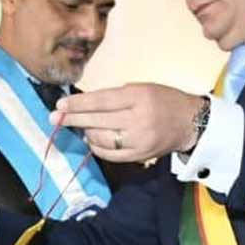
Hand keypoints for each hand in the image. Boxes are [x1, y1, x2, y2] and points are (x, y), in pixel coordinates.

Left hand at [49, 84, 204, 162]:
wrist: (190, 122)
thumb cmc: (163, 100)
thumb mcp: (142, 88)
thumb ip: (116, 97)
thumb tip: (84, 105)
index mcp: (138, 97)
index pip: (101, 101)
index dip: (78, 104)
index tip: (60, 105)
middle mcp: (138, 120)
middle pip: (98, 121)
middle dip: (73, 119)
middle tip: (54, 118)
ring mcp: (139, 141)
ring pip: (102, 139)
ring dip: (85, 133)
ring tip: (78, 127)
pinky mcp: (139, 156)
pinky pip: (110, 154)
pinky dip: (96, 147)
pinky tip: (91, 140)